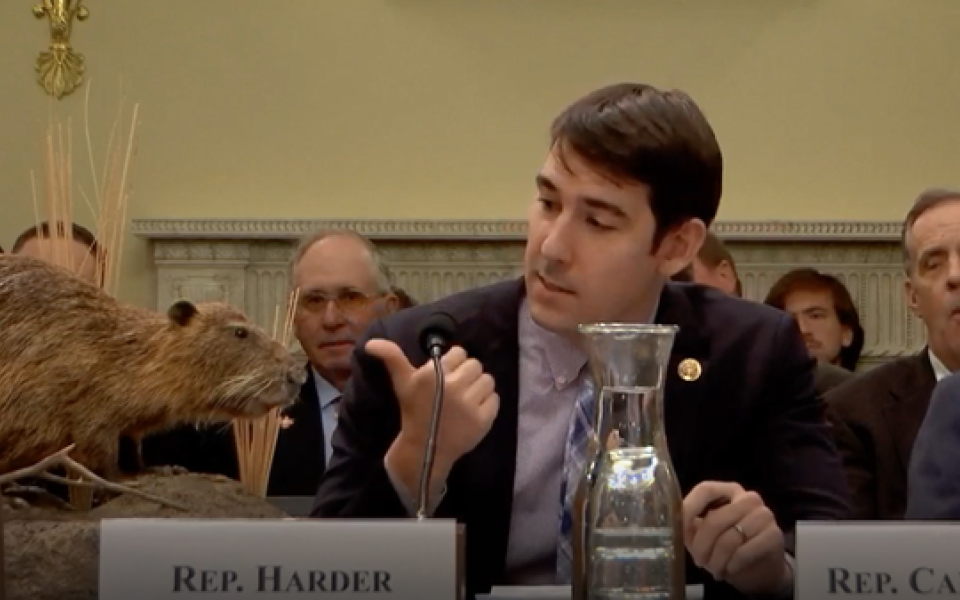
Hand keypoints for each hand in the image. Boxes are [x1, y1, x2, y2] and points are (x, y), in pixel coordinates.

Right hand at [366, 339, 499, 470]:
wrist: (424, 449)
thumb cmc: (414, 411)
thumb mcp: (402, 383)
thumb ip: (391, 358)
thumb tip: (371, 342)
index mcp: (434, 375)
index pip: (459, 353)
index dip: (454, 362)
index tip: (446, 373)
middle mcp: (453, 387)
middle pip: (476, 364)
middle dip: (467, 373)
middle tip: (457, 387)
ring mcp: (469, 405)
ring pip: (488, 380)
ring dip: (479, 386)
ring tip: (467, 397)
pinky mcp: (483, 420)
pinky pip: (495, 399)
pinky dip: (487, 403)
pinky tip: (473, 410)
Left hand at [682, 481, 789, 594]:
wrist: (760, 567)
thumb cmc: (728, 547)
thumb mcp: (705, 535)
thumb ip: (691, 525)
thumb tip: (675, 522)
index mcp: (728, 491)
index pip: (705, 489)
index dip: (690, 507)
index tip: (681, 526)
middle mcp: (748, 498)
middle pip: (715, 518)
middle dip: (702, 545)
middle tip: (699, 561)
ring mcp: (764, 515)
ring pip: (730, 537)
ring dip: (718, 558)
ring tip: (714, 569)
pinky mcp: (774, 535)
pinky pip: (746, 550)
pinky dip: (733, 564)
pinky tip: (729, 569)